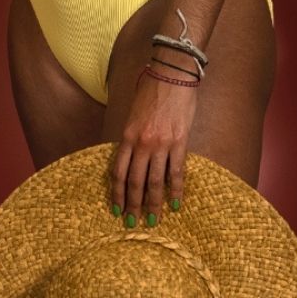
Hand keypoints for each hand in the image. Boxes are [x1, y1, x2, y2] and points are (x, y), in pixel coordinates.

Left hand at [110, 68, 197, 226]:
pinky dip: (175, 190)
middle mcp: (142, 143)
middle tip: (132, 223)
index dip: (117, 193)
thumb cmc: (152, 90)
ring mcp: (161, 144)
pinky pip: (177, 172)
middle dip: (132, 205)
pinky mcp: (180, 142)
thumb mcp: (134, 114)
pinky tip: (175, 204)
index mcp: (127, 135)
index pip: (119, 172)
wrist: (172, 74)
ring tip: (152, 220)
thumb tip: (132, 158)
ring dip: (153, 203)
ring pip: (155, 182)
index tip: (116, 209)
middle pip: (135, 182)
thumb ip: (132, 136)